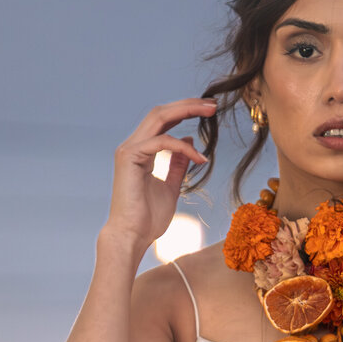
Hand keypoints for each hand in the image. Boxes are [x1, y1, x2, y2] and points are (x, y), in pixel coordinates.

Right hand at [102, 98, 216, 258]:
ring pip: (158, 117)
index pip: (163, 121)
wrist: (132, 236)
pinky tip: (199, 158)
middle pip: (161, 112)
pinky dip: (183, 147)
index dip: (185, 112)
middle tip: (214, 105)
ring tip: (210, 113)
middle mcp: (133, 146)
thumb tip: (189, 141)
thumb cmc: (148, 218)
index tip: (209, 111)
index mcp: (141, 151)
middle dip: (188, 105)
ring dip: (186, 111)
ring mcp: (129, 149)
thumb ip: (178, 164)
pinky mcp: (129, 157)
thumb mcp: (171, 187)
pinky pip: (161, 142)